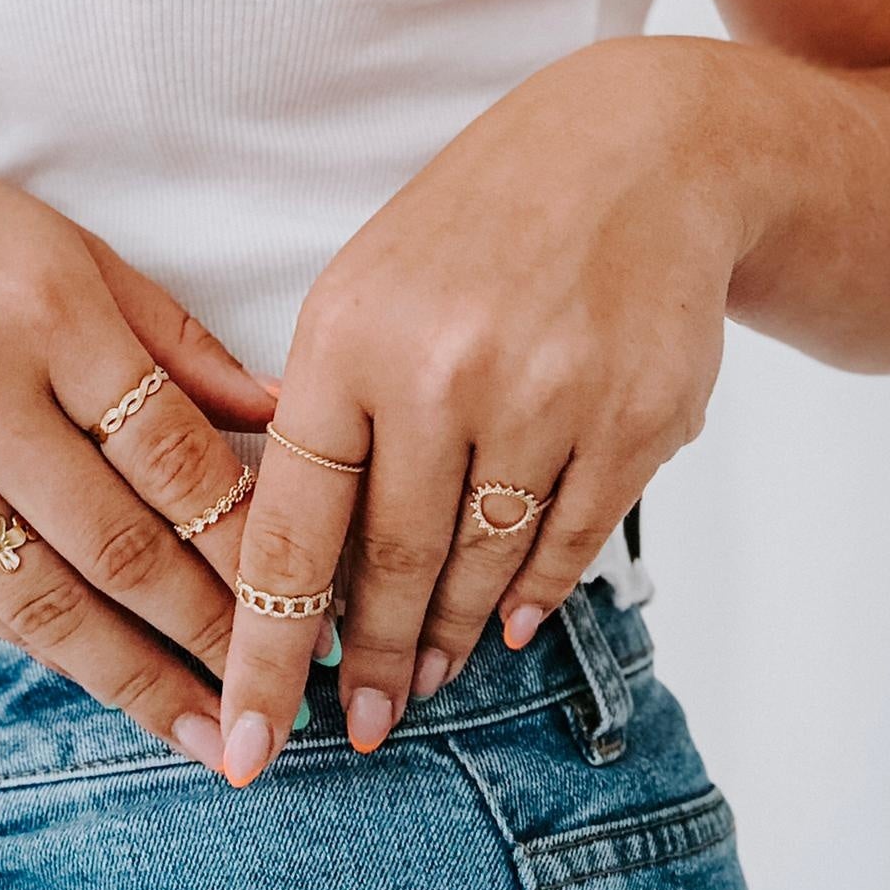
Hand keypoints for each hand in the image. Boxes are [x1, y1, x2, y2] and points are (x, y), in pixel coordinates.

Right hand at [0, 125, 307, 765]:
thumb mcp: (64, 246)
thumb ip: (172, 337)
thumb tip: (277, 414)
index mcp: (49, 312)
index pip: (174, 453)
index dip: (250, 538)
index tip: (309, 595)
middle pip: (121, 543)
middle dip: (213, 631)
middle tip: (278, 693)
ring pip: (44, 599)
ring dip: (135, 677)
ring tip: (203, 728)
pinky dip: (47, 646)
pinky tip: (106, 681)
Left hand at [217, 39, 748, 785]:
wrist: (635, 151)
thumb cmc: (479, 222)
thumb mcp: (370, 286)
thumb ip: (334, 412)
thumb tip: (315, 563)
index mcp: (349, 334)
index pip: (293, 529)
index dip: (269, 648)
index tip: (254, 738)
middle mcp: (443, 372)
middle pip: (396, 566)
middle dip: (373, 663)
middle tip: (362, 724)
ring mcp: (548, 399)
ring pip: (485, 567)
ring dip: (453, 636)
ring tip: (429, 674)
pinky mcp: (636, 421)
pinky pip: (568, 543)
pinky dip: (534, 593)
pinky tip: (512, 618)